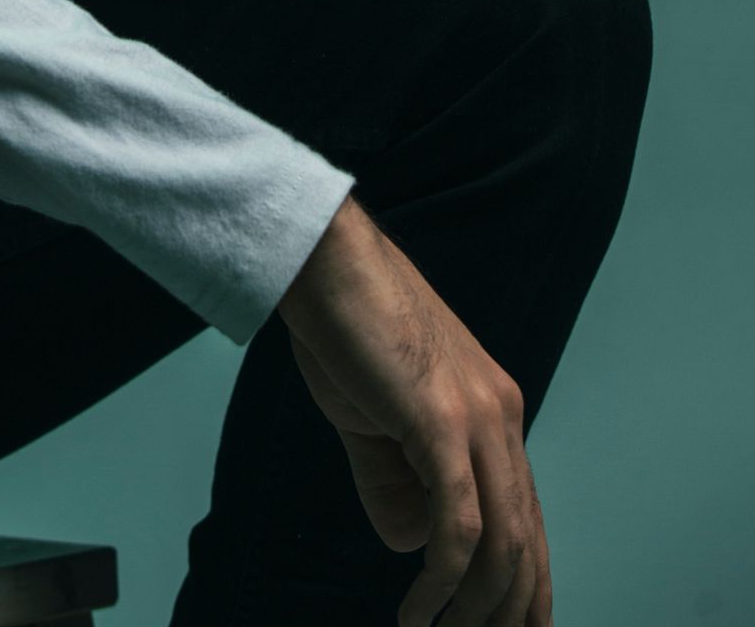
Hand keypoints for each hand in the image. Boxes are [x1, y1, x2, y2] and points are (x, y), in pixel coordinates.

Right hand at [277, 196, 552, 626]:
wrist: (324, 261)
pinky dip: (442, 581)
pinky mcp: (442, 421)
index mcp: (494, 411)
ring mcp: (477, 417)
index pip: (527, 518)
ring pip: (501, 543)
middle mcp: (502, 416)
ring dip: (476, 609)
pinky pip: (459, 525)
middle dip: (513, 613)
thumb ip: (398, 481)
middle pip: (527, 542)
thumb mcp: (374, 419)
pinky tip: (417, 611)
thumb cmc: (343, 330)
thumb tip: (415, 545)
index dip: (527, 585)